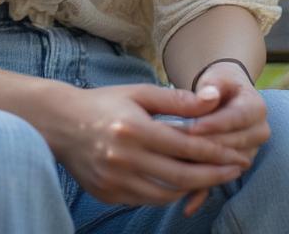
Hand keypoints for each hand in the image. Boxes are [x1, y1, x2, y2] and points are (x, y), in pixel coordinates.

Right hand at [49, 83, 251, 207]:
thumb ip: (175, 100)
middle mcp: (123, 157)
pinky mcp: (108, 194)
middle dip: (214, 175)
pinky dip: (167, 194)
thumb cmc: (101, 104)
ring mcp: (115, 179)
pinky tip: (177, 183)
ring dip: (193, 187)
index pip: (186, 147)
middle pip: (182, 176)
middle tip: (234, 171)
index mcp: (132, 128)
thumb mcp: (136, 94)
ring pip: (168, 194)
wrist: (58, 122)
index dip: (216, 153)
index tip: (236, 155)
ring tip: (209, 177)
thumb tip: (212, 101)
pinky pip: (147, 200)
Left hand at [180, 62, 267, 216]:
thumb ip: (212, 85)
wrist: (223, 94)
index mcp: (255, 109)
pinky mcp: (231, 166)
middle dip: (203, 146)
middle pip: (230, 145)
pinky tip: (186, 205)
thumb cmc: (216, 84)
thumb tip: (208, 94)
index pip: (236, 119)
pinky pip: (217, 181)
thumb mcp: (215, 77)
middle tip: (173, 146)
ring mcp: (246, 153)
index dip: (214, 124)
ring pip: (223, 165)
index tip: (192, 128)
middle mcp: (257, 133)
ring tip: (171, 165)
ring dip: (199, 167)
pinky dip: (201, 192)